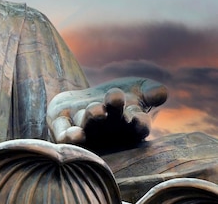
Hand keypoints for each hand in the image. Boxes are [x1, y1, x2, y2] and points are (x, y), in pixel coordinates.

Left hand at [47, 77, 166, 151]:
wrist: (83, 102)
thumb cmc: (116, 99)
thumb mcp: (137, 89)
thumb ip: (151, 90)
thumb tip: (161, 92)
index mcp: (129, 124)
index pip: (139, 126)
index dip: (139, 122)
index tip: (138, 115)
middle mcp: (107, 131)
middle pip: (111, 123)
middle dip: (113, 112)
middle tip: (114, 100)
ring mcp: (84, 130)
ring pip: (87, 126)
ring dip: (91, 119)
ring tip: (95, 110)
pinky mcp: (62, 126)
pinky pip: (63, 133)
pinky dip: (67, 135)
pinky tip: (72, 134)